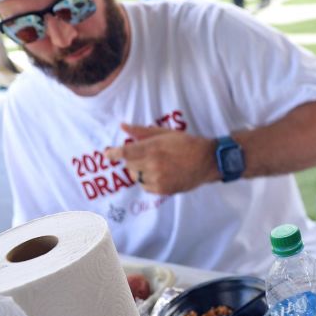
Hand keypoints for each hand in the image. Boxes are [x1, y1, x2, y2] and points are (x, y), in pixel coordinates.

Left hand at [105, 124, 219, 194]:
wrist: (207, 161)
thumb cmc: (187, 143)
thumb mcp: (165, 133)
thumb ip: (142, 131)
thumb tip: (123, 126)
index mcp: (153, 148)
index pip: (125, 153)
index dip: (114, 154)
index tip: (108, 154)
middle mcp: (153, 164)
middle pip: (129, 165)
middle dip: (132, 159)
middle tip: (146, 155)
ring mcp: (158, 179)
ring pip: (137, 177)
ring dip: (140, 171)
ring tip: (155, 165)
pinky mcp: (163, 189)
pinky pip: (145, 187)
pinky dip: (148, 181)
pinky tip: (160, 174)